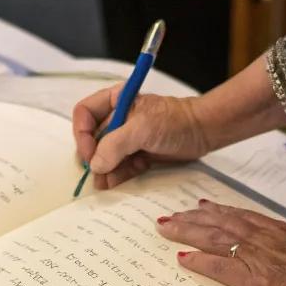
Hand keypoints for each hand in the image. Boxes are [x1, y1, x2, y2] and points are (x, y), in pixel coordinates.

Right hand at [73, 88, 210, 186]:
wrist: (204, 132)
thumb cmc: (175, 121)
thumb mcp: (142, 129)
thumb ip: (115, 145)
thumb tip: (95, 165)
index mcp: (115, 100)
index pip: (84, 113)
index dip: (81, 133)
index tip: (89, 153)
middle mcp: (118, 117)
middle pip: (92, 138)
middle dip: (93, 157)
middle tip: (95, 174)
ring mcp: (127, 137)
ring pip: (105, 155)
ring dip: (103, 170)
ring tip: (104, 185)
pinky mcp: (138, 153)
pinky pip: (120, 166)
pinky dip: (116, 176)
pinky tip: (114, 184)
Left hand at [155, 200, 285, 285]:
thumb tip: (284, 252)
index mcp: (280, 231)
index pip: (241, 215)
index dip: (217, 211)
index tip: (200, 206)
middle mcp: (265, 238)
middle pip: (220, 222)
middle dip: (192, 219)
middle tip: (170, 217)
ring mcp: (259, 257)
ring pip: (214, 238)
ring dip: (187, 232)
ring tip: (167, 229)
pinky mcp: (256, 280)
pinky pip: (220, 267)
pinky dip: (200, 261)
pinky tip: (183, 258)